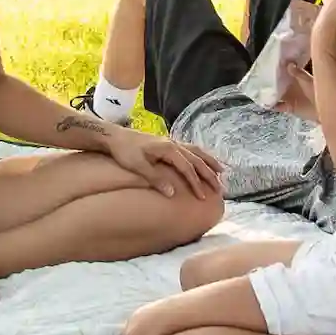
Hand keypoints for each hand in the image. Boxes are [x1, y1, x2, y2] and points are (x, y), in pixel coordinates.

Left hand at [102, 127, 224, 198]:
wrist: (114, 136)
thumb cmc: (123, 152)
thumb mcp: (137, 166)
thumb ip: (156, 179)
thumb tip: (173, 194)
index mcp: (168, 149)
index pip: (187, 168)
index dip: (196, 183)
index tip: (203, 197)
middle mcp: (173, 144)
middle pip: (196, 159)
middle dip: (209, 174)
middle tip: (220, 188)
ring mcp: (171, 142)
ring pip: (196, 151)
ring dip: (209, 162)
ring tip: (221, 172)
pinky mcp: (167, 143)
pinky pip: (189, 149)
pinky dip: (200, 155)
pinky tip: (203, 161)